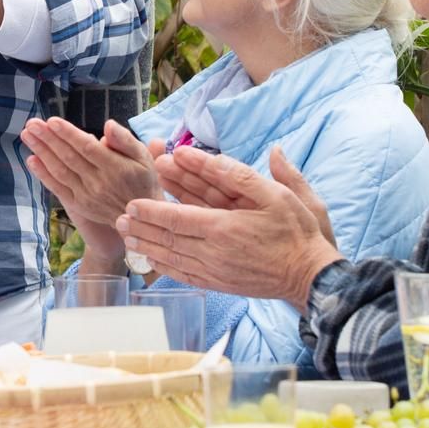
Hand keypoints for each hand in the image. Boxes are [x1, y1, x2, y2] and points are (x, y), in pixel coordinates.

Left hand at [23, 118, 158, 263]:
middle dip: (48, 138)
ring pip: (60, 171)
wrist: (139, 217)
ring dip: (41, 152)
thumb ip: (125, 140)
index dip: (68, 134)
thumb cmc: (142, 180)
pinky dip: (43, 174)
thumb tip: (108, 125)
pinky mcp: (79, 205)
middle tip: (32, 123)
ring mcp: (87, 195)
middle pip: (69, 157)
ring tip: (27, 135)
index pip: (87, 148)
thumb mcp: (143, 158)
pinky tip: (31, 159)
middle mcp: (99, 182)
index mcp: (116, 167)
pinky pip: (58, 188)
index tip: (52, 121)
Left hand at [117, 144, 341, 309]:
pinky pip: (184, 274)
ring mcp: (214, 270)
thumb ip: (251, 175)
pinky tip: (152, 260)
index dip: (151, 210)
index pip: (177, 217)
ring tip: (126, 236)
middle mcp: (213, 251)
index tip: (132, 203)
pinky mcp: (219, 283)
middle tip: (119, 217)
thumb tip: (254, 144)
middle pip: (168, 237)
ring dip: (146, 245)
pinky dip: (165, 267)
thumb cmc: (296, 233)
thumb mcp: (278, 196)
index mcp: (224, 226)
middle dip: (141, 226)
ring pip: (172, 256)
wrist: (309, 277)